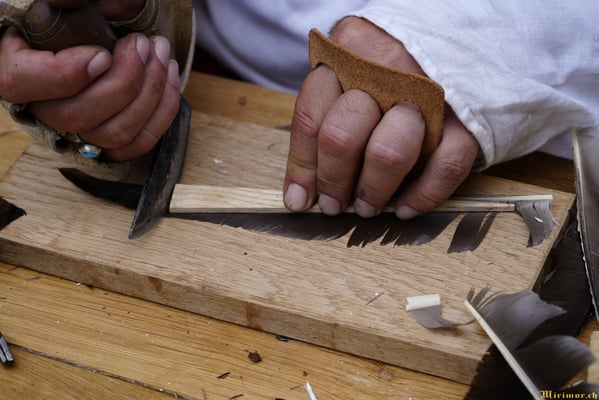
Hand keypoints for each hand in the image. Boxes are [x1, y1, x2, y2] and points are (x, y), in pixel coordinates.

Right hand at [0, 1, 178, 160]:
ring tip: (162, 54)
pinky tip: (170, 76)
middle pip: (79, 115)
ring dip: (150, 93)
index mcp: (15, 67)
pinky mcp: (110, 139)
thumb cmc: (74, 13)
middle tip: (144, 43)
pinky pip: (138, 142)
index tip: (103, 54)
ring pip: (115, 133)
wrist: (95, 31)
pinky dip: (163, 112)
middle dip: (124, 80)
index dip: (67, 74)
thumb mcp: (69, 2)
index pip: (22, 83)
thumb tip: (94, 6)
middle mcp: (43, 106)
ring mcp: (79, 129)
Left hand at [283, 17, 478, 218]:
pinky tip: (404, 208)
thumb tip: (300, 194)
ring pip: (388, 154)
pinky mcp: (467, 118)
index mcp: (350, 52)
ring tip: (367, 208)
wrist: (459, 45)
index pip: (312, 116)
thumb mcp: (351, 77)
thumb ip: (324, 123)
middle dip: (333, 182)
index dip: (302, 165)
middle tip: (334, 205)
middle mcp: (387, 67)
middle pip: (342, 136)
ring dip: (373, 191)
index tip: (301, 198)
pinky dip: (422, 196)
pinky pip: (443, 167)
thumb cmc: (391, 71)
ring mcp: (430, 91)